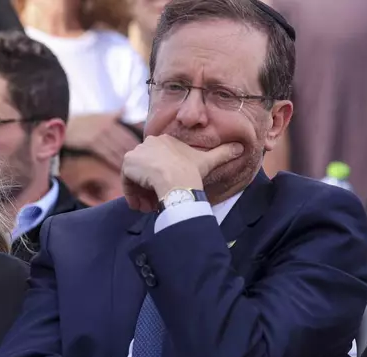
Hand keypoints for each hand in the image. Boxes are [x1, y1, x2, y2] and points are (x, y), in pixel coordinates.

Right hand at [65, 112, 140, 170]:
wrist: (64, 124)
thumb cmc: (82, 121)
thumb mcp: (100, 114)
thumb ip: (114, 113)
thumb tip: (126, 108)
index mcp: (110, 120)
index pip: (127, 133)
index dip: (136, 143)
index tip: (144, 151)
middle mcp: (107, 127)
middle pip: (124, 142)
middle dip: (134, 153)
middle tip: (143, 162)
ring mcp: (99, 135)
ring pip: (116, 149)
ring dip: (126, 159)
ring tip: (134, 168)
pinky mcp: (92, 143)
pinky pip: (106, 154)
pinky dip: (114, 161)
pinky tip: (120, 168)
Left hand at [121, 135, 242, 211]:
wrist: (176, 180)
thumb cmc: (192, 172)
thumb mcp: (209, 161)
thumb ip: (223, 153)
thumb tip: (240, 147)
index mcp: (165, 140)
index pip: (158, 160)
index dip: (161, 177)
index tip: (166, 191)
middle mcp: (148, 143)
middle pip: (145, 169)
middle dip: (150, 187)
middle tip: (156, 203)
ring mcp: (137, 153)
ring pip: (136, 176)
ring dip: (141, 193)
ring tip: (148, 207)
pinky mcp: (127, 164)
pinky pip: (126, 182)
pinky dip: (131, 195)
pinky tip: (141, 206)